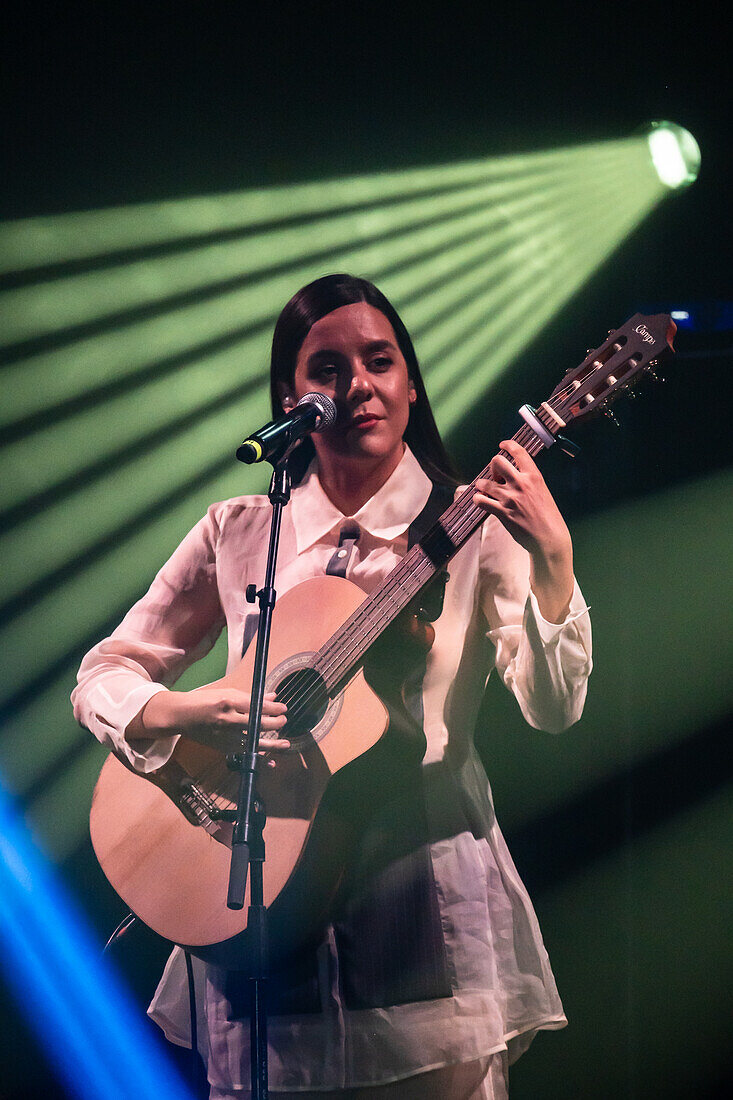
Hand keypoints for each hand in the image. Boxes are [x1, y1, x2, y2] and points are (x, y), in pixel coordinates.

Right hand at [131, 688, 288, 752]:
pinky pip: (244, 753)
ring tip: (285, 744)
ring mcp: (225, 735)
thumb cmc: (204, 701)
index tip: (284, 708)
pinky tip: (270, 761)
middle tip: (284, 721)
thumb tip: (272, 696)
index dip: (274, 708)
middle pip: (258, 724)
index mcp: (229, 702)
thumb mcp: (227, 693)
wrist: (181, 716)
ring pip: (254, 742)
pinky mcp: (223, 747)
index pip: (257, 705)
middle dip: (276, 723)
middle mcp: (228, 720)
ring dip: (272, 744)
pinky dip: (258, 758)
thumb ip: (251, 697)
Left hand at [473, 439, 574, 621]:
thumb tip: (516, 477)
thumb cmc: (549, 516)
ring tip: (486, 490)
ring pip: (484, 482)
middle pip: (497, 462)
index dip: (508, 445)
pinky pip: (481, 501)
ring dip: (482, 485)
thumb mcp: (543, 491)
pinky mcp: (502, 512)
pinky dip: (478, 499)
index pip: (519, 452)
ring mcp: (509, 498)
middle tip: (495, 476)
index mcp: (534, 477)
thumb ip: (529, 482)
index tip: (502, 445)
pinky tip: (481, 501)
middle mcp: (521, 484)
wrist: (549, 537)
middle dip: (492, 466)